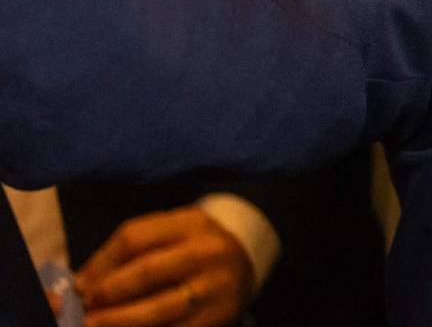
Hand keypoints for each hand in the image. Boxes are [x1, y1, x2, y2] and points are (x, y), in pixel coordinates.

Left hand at [75, 208, 256, 326]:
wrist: (245, 265)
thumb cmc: (192, 249)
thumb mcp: (169, 234)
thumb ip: (128, 252)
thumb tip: (79, 284)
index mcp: (191, 223)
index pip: (134, 238)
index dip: (99, 264)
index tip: (77, 285)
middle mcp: (207, 252)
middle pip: (146, 271)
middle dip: (106, 293)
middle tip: (78, 308)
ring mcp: (214, 288)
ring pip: (158, 309)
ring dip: (117, 321)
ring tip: (91, 325)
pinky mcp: (217, 318)